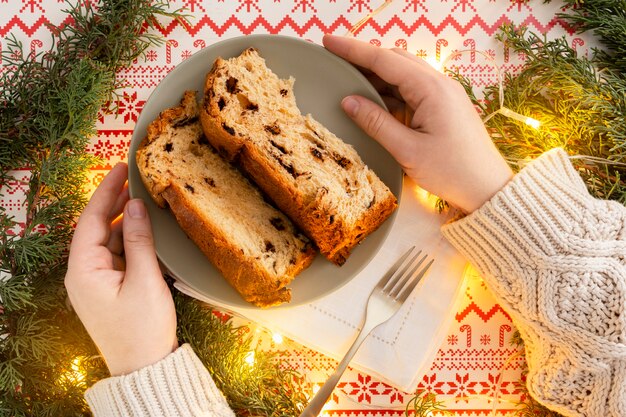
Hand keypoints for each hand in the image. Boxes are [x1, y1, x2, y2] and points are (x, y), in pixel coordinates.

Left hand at [65, 163, 177, 375]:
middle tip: (134, 176)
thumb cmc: (143, 328)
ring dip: (124, 220)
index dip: (106, 191)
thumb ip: (140, 240)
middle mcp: (84, 274)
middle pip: (97, 228)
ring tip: (143, 197)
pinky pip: (117, 255)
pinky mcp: (109, 288)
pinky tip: (144, 228)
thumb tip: (136, 205)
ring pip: (108, 240)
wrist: (145, 367)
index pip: (90, 219)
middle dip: (114, 202)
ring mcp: (96, 282)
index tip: (121, 168)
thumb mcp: (145, 280)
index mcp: (83, 271)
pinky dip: (130, 239)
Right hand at [323, 35, 512, 212]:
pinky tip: (373, 101)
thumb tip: (348, 101)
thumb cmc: (452, 171)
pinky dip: (390, 92)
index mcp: (431, 89)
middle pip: (395, 60)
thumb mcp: (407, 150)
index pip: (384, 60)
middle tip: (334, 60)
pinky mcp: (444, 106)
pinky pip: (412, 90)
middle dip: (363, 58)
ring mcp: (444, 94)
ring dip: (377, 76)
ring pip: (403, 74)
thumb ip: (376, 123)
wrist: (487, 188)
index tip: (328, 42)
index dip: (353, 50)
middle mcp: (440, 83)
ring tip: (348, 81)